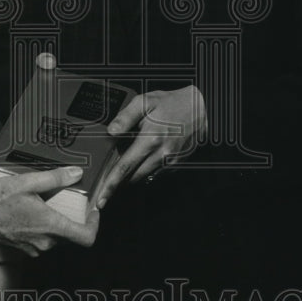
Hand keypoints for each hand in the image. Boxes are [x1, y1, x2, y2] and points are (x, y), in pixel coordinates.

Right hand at [0, 166, 99, 257]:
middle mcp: (46, 242)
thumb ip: (55, 178)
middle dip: (73, 218)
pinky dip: (43, 227)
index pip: (86, 237)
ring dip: (56, 222)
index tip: (93, 211)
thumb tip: (76, 173)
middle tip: (68, 199)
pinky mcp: (25, 249)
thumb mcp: (27, 182)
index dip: (95, 225)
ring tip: (46, 203)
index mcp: (51, 227)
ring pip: (57, 237)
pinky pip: (43, 240)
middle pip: (72, 235)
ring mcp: (35, 248)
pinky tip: (31, 212)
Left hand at [97, 85, 206, 207]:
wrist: (200, 109)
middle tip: (106, 182)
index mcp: (150, 139)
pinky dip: (145, 170)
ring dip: (131, 176)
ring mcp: (169, 161)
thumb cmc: (172, 103)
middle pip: (132, 178)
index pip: (125, 167)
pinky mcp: (176, 164)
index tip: (102, 199)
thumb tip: (111, 131)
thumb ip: (126, 116)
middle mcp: (160, 154)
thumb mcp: (145, 102)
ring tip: (124, 166)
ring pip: (144, 177)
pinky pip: (156, 174)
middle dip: (118, 183)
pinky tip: (143, 158)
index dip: (111, 184)